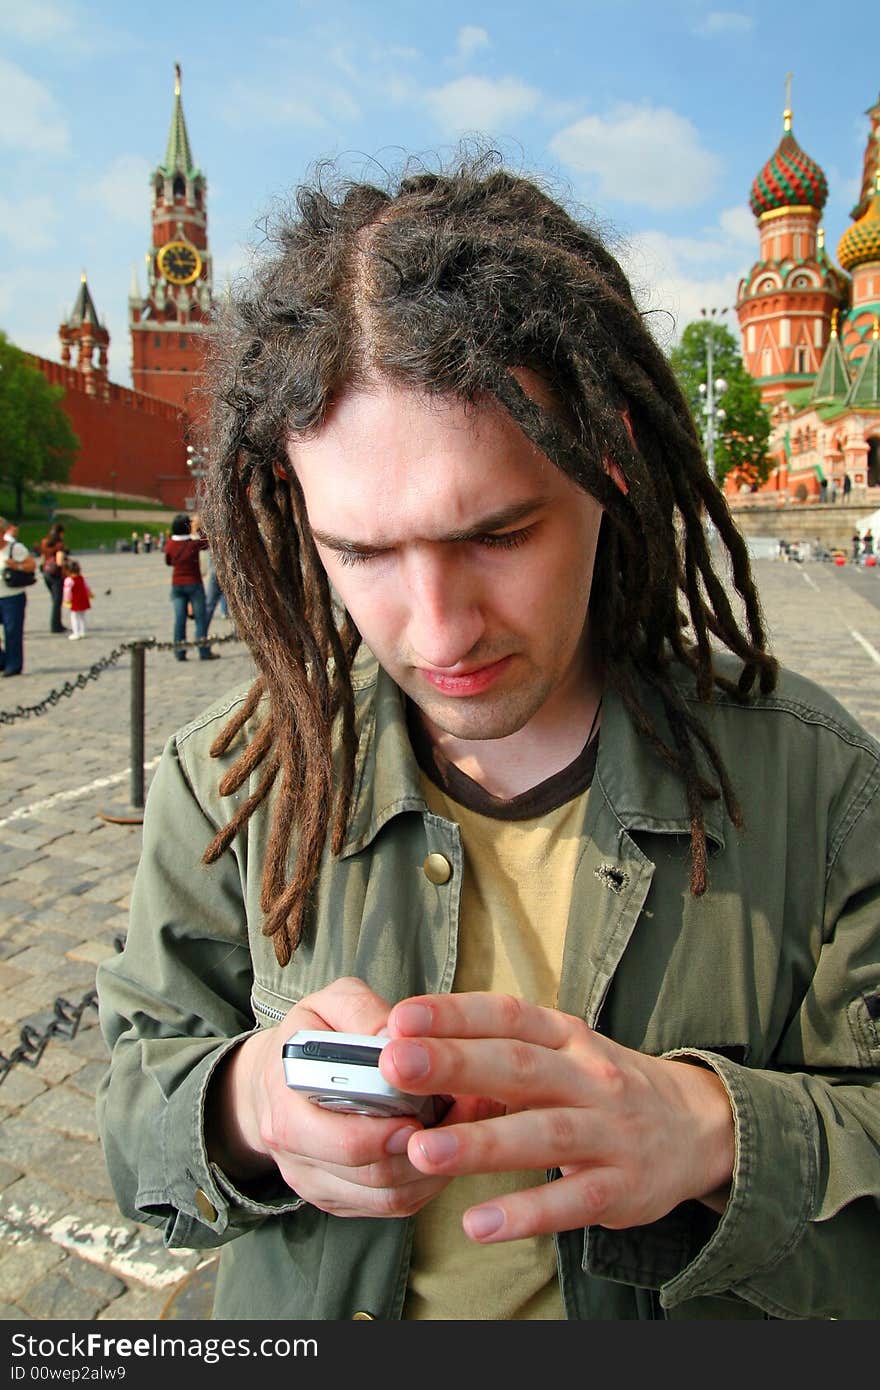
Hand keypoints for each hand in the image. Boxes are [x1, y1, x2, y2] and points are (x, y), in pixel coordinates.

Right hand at [208, 977, 489, 1219]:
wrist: (275, 1079)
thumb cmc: (310, 1038)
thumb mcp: (326, 1006)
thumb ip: (361, 1012)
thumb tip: (398, 1034)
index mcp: (286, 1105)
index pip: (344, 1139)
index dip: (392, 1131)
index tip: (434, 1103)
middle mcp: (296, 1156)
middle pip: (372, 1174)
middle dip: (424, 1148)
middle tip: (459, 1117)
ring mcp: (319, 1184)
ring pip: (389, 1198)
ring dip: (434, 1167)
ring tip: (464, 1129)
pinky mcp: (342, 1200)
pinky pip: (394, 1206)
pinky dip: (428, 1182)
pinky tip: (446, 1149)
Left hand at [379, 992, 734, 1242]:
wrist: (697, 1127)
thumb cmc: (601, 1085)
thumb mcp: (562, 1051)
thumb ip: (498, 1049)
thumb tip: (411, 1045)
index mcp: (567, 1036)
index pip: (508, 1016)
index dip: (455, 1014)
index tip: (401, 1019)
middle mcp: (588, 1076)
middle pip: (518, 1067)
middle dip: (455, 1065)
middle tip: (395, 1066)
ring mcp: (609, 1132)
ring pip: (541, 1134)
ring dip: (480, 1143)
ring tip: (420, 1151)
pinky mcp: (621, 1188)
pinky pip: (570, 1201)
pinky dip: (525, 1213)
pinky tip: (478, 1223)